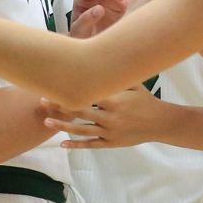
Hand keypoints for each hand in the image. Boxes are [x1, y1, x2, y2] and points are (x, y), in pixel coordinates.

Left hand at [47, 87, 168, 148]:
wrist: (161, 123)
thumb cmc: (146, 101)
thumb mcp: (135, 85)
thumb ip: (117, 75)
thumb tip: (103, 57)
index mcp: (114, 100)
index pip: (86, 94)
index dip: (69, 91)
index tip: (54, 86)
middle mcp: (110, 117)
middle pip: (79, 111)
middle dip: (60, 106)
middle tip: (41, 101)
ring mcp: (109, 132)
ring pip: (81, 130)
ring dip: (62, 126)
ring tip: (46, 122)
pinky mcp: (111, 143)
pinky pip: (91, 145)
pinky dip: (76, 145)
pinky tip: (62, 144)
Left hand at [69, 0, 129, 37]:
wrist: (87, 45)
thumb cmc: (80, 36)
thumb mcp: (78, 31)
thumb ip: (85, 20)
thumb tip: (99, 9)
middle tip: (130, 9)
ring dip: (131, 4)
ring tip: (129, 17)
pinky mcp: (120, 6)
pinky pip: (131, 3)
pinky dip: (134, 9)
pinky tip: (132, 18)